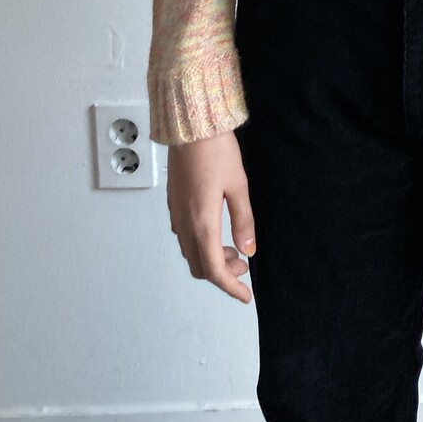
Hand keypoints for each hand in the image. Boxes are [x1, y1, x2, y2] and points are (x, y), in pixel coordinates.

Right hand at [166, 130, 256, 302]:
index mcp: (201, 222)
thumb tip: (248, 249)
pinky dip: (200, 243)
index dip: (230, 286)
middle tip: (244, 266)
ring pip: (190, 251)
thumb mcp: (238, 185)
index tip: (245, 295)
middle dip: (222, 273)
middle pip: (198, 266)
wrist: (190, 126)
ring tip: (233, 248)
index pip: (214, 269)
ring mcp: (175, 213)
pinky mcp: (174, 203)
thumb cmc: (215, 150)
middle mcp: (184, 223)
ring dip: (210, 258)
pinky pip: (184, 235)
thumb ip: (243, 220)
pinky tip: (216, 230)